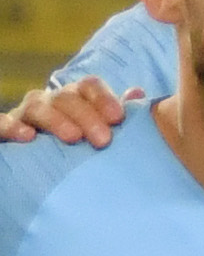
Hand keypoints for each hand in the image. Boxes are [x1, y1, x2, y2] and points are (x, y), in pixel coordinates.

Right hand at [3, 74, 130, 147]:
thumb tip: (137, 93)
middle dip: (86, 116)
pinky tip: (28, 137)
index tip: (119, 118)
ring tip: (73, 137)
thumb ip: (115, 115)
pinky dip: (12, 127)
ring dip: (56, 120)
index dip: (104, 98)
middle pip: (66, 97)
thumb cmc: (81, 149)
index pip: (89, 86)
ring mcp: (25, 116)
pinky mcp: (5, 132)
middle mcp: (49, 103)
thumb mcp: (100, 133)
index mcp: (75, 99)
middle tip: (103, 140)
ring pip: (37, 106)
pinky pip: (2, 124)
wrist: (41, 169)